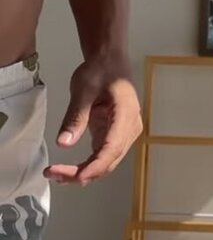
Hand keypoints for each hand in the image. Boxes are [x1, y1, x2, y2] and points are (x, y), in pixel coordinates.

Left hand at [44, 57, 142, 185]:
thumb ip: (75, 117)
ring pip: (106, 163)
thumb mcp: (83, 89)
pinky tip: (68, 169)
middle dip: (83, 174)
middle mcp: (129, 130)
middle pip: (109, 161)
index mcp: (125, 116)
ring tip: (56, 174)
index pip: (111, 149)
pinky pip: (102, 156)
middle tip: (54, 175)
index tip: (76, 177)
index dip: (94, 167)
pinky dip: (86, 165)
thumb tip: (63, 144)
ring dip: (83, 173)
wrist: (110, 61)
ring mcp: (124, 136)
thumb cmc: (100, 70)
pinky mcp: (115, 137)